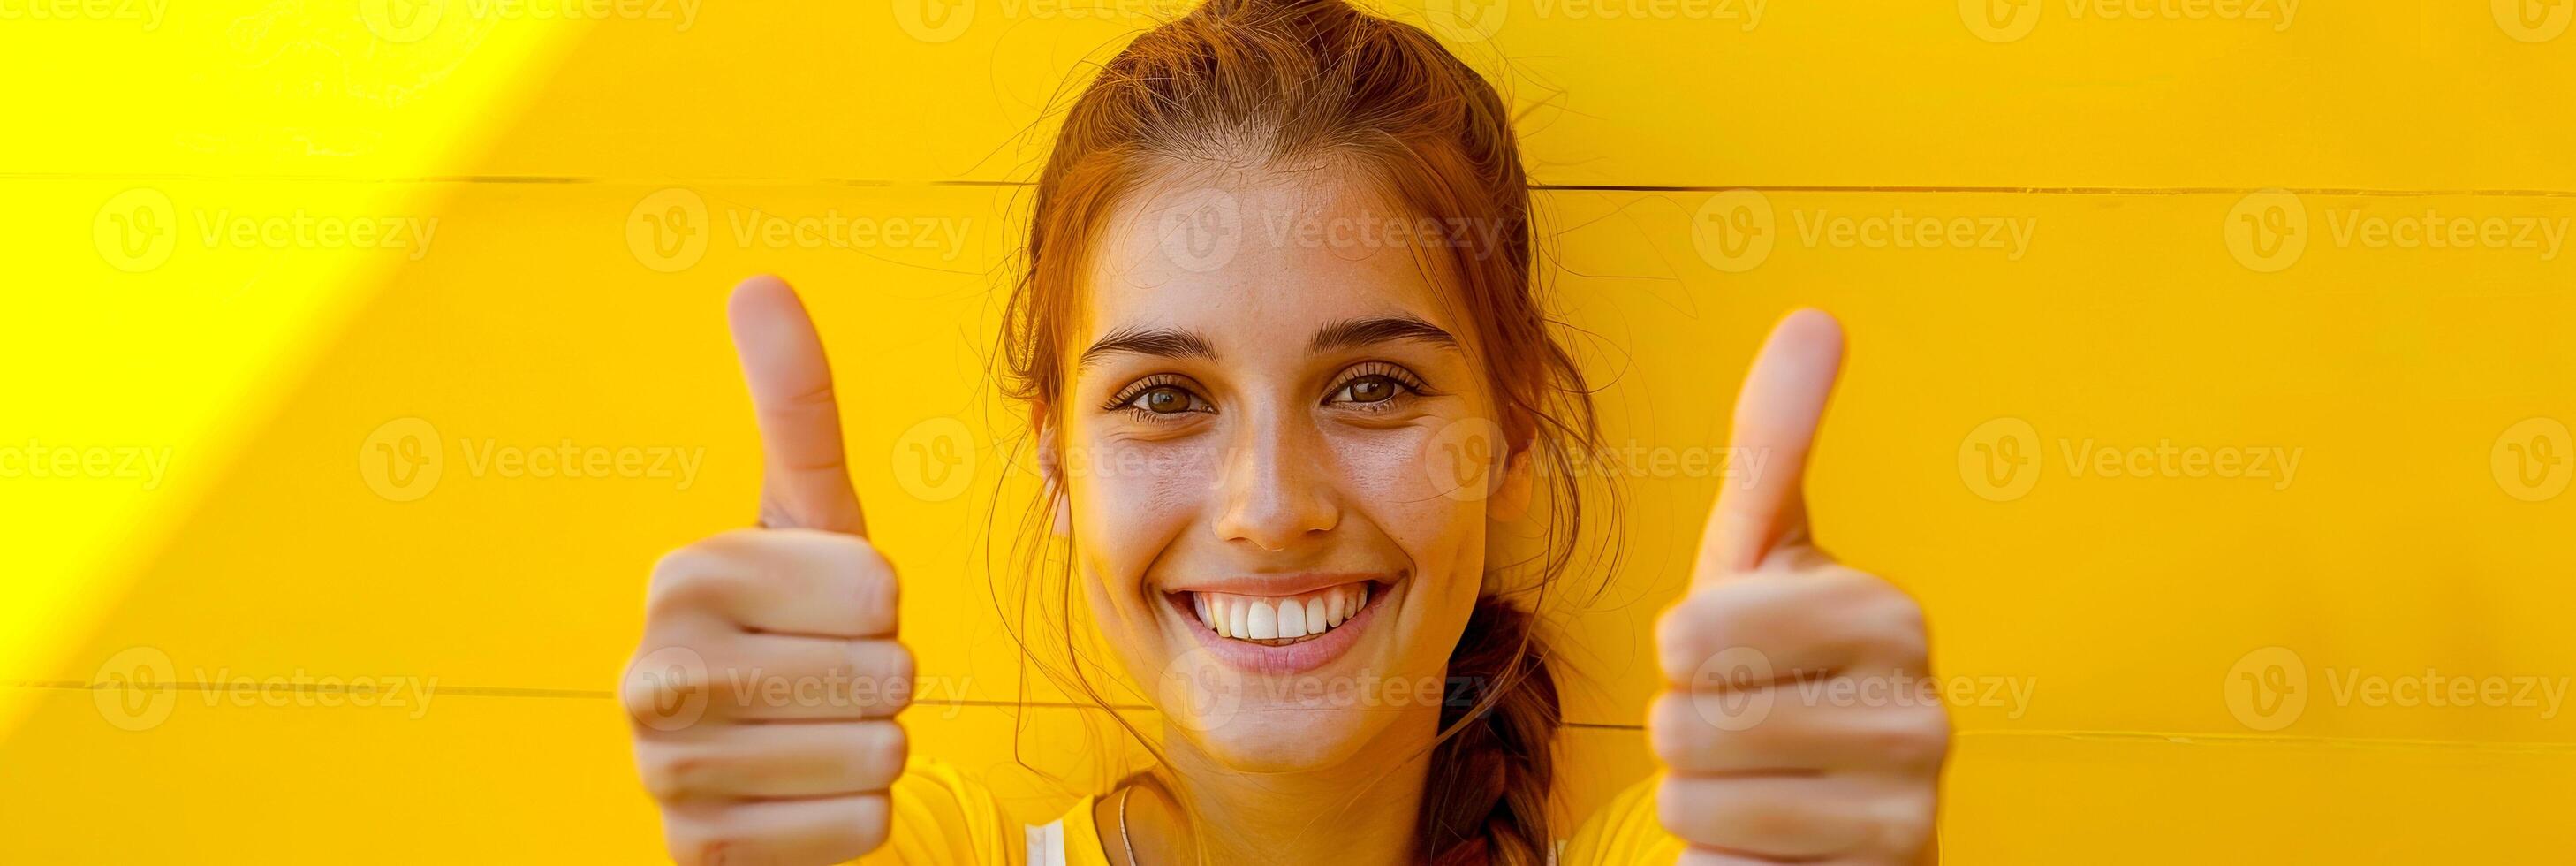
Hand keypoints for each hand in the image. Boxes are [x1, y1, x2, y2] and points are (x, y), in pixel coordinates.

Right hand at [622, 276, 912, 864]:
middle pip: (885, 674)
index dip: (884, 607)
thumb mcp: (810, 516)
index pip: (880, 588)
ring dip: (874, 751)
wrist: (757, 774)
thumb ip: (795, 402)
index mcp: (686, 574)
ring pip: (880, 755)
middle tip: (829, 680)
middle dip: (883, 683)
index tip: (829, 613)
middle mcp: (655, 671)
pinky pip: (858, 828)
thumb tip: (759, 281)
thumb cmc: (801, 628)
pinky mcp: (700, 854)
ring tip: (816, 736)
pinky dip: (855, 821)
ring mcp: (667, 771)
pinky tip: (803, 799)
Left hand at [1650, 310, 1946, 863]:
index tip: (1730, 655)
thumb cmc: (1774, 676)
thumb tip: (1816, 316)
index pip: (1694, 630)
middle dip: (1683, 730)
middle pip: (1689, 717)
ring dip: (1697, 797)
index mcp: (1885, 610)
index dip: (1682, 650)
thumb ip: (1777, 442)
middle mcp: (1919, 705)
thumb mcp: (1760, 558)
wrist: (1824, 819)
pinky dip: (1718, 861)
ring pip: (1696, 796)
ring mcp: (1908, 802)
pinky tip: (1771, 843)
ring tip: (1753, 783)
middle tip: (1739, 728)